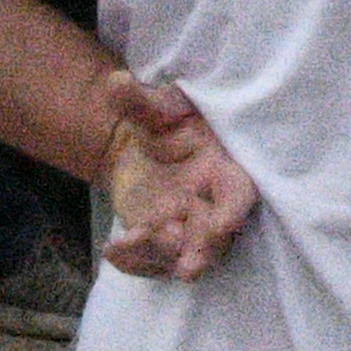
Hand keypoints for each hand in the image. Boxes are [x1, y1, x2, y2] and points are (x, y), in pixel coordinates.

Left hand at [92, 72, 255, 278]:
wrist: (147, 146)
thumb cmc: (167, 122)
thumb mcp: (158, 108)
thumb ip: (140, 101)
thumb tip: (116, 83)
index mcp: (222, 169)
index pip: (237, 195)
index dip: (231, 212)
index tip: (222, 228)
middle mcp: (211, 204)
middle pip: (215, 238)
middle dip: (202, 252)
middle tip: (186, 267)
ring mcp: (187, 227)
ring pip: (181, 254)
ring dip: (157, 257)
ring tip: (126, 244)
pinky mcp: (162, 242)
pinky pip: (154, 263)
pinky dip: (135, 264)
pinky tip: (113, 250)